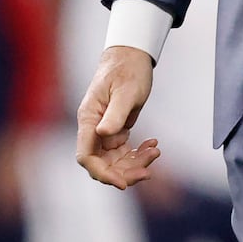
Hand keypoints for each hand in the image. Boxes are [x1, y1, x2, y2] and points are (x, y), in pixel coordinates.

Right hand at [75, 46, 160, 188]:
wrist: (131, 58)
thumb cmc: (127, 71)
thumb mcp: (126, 92)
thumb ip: (115, 113)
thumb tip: (103, 133)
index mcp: (89, 120)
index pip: (87, 156)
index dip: (102, 173)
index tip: (122, 183)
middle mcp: (93, 128)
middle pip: (102, 163)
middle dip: (124, 172)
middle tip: (149, 171)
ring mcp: (104, 131)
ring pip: (115, 160)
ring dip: (135, 162)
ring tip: (156, 151)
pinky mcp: (116, 129)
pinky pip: (124, 151)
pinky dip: (139, 153)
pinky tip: (154, 145)